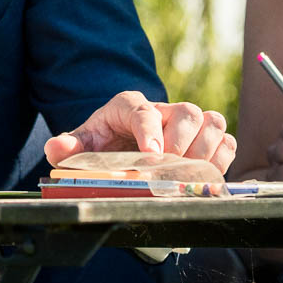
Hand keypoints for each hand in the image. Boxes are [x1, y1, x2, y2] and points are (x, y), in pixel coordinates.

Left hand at [44, 91, 236, 172]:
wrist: (120, 147)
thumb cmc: (103, 145)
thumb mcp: (83, 145)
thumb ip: (69, 147)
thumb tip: (56, 149)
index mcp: (130, 106)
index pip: (144, 111)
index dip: (150, 133)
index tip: (150, 157)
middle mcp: (164, 110)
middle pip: (188, 112)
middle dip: (181, 143)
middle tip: (168, 170)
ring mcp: (189, 124)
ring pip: (212, 122)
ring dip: (205, 150)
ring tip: (188, 174)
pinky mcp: (207, 140)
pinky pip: (227, 141)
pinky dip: (222, 159)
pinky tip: (205, 177)